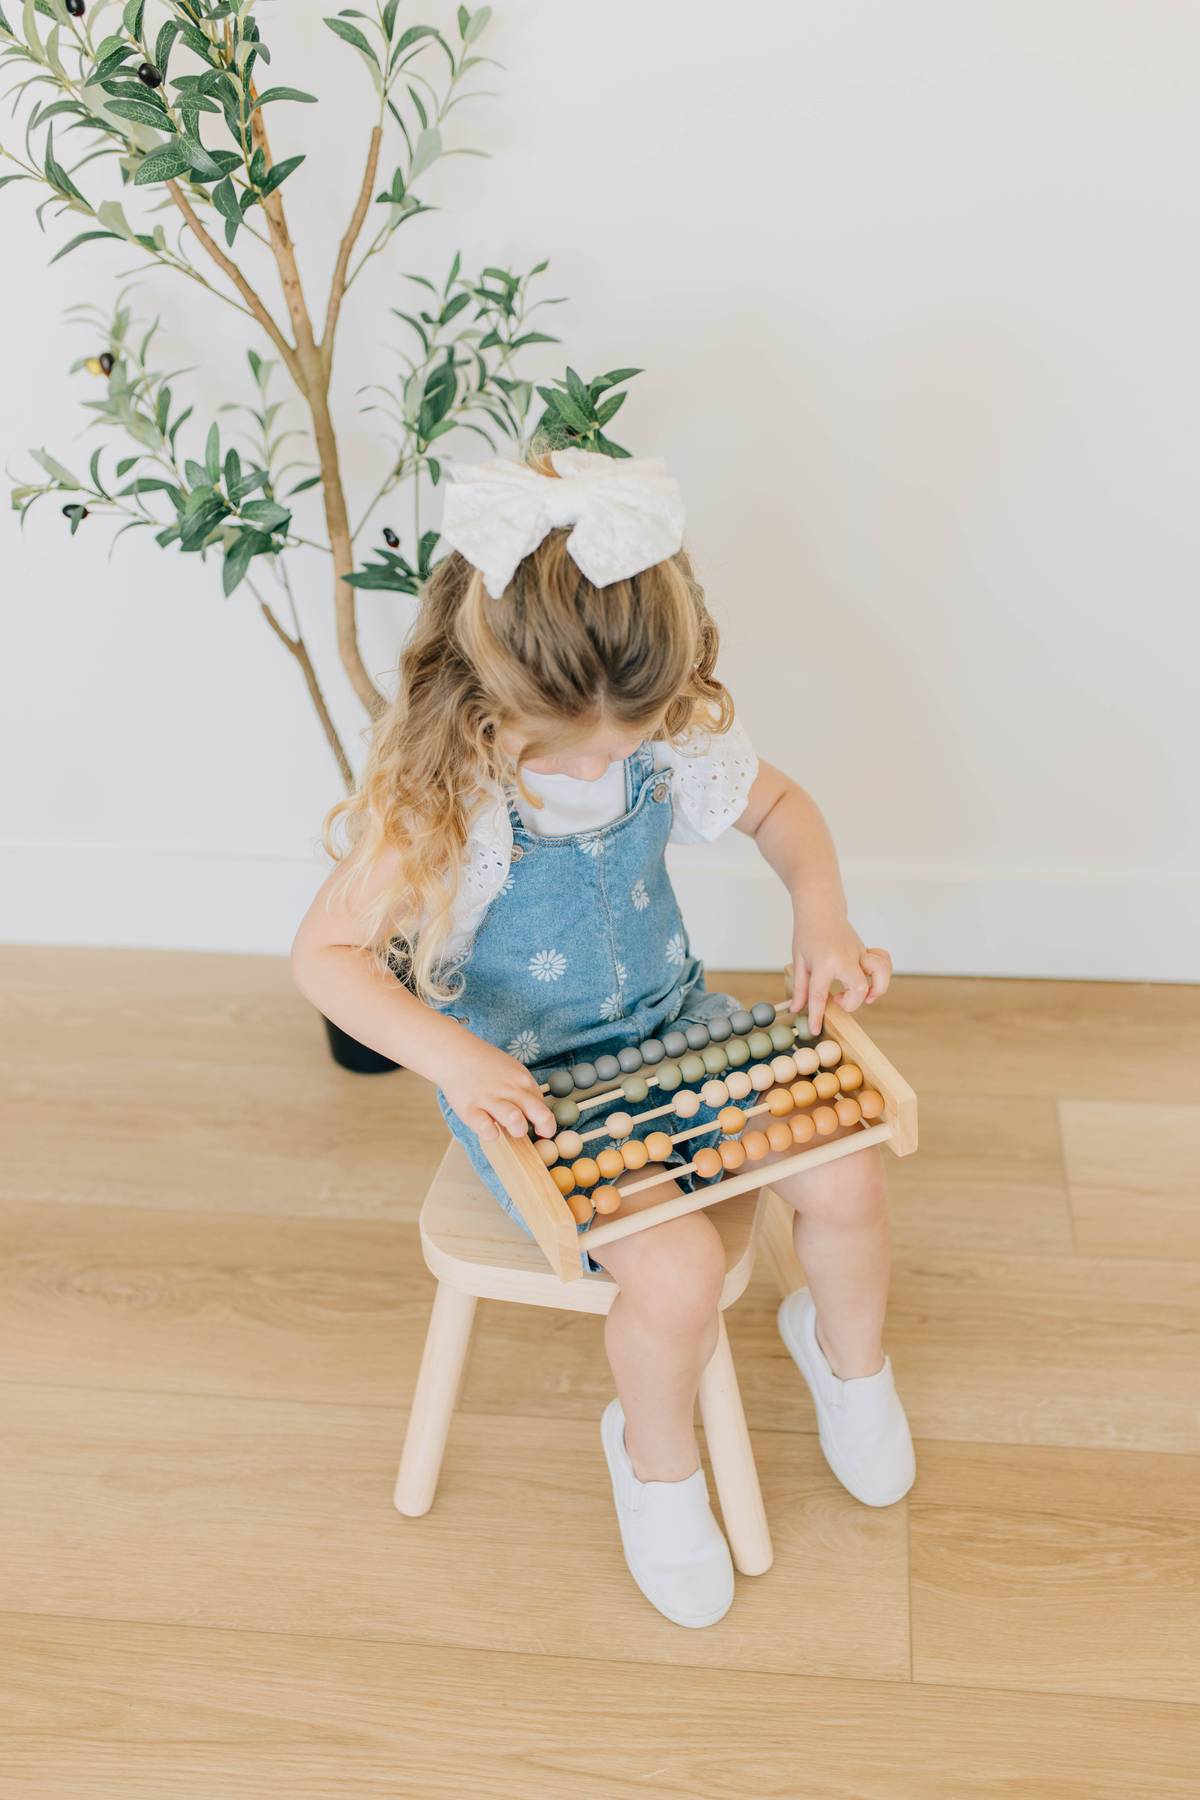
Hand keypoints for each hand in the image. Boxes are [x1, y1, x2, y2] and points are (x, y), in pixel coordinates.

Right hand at [438, 1032, 557, 1142]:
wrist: (454, 1053)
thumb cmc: (484, 1065)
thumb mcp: (512, 1070)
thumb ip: (525, 1091)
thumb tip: (537, 1115)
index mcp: (523, 1081)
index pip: (544, 1107)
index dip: (545, 1122)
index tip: (540, 1128)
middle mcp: (510, 1090)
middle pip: (540, 1114)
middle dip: (543, 1128)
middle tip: (532, 1132)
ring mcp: (490, 1099)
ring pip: (515, 1120)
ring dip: (517, 1129)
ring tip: (507, 1128)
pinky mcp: (470, 1109)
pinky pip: (486, 1128)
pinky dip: (490, 1133)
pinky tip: (488, 1128)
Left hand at [789, 906, 891, 1034]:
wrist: (820, 909)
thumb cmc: (807, 933)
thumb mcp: (799, 961)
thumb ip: (800, 987)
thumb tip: (797, 1009)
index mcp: (824, 962)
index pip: (819, 995)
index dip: (817, 1016)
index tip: (815, 1029)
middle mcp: (845, 959)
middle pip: (858, 989)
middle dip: (851, 1003)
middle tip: (838, 1000)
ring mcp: (859, 953)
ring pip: (880, 974)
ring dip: (876, 990)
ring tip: (866, 996)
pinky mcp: (866, 951)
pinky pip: (884, 962)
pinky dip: (883, 973)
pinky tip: (871, 980)